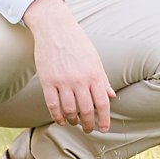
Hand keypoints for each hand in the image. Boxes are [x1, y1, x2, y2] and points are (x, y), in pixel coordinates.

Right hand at [23, 0, 115, 132]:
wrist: (55, 29)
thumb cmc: (78, 43)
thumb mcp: (95, 59)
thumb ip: (103, 79)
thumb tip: (111, 96)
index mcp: (94, 74)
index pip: (102, 103)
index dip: (104, 119)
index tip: (103, 128)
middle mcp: (80, 80)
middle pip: (86, 110)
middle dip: (88, 124)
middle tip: (88, 129)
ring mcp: (63, 81)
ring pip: (69, 110)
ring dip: (73, 121)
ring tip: (74, 122)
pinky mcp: (48, 81)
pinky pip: (52, 105)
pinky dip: (57, 116)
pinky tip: (61, 120)